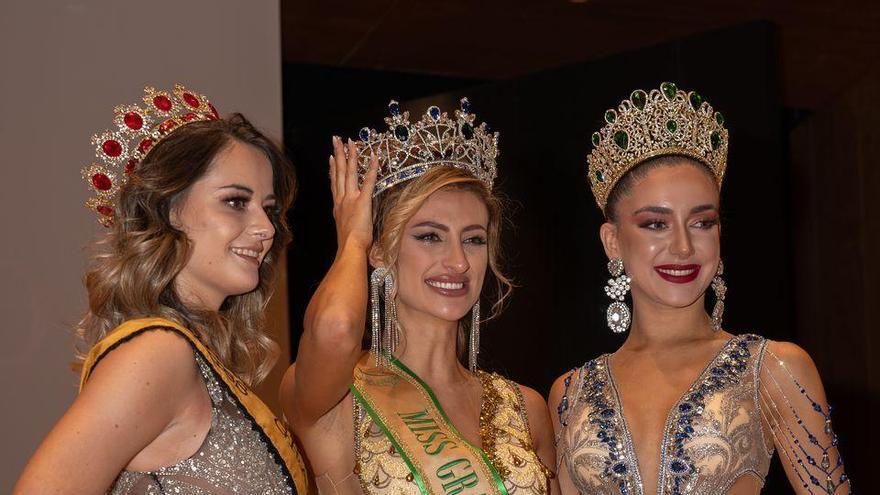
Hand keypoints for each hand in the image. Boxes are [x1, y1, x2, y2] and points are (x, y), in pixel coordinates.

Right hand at [329, 136, 378, 252]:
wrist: (350, 249)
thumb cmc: (349, 247)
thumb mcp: (346, 232)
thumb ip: (348, 224)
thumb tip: (351, 226)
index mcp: (338, 207)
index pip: (334, 184)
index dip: (332, 169)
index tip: (330, 157)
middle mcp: (342, 200)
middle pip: (338, 172)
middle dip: (338, 154)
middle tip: (336, 140)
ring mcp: (351, 199)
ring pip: (349, 172)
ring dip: (350, 155)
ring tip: (350, 141)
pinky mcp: (363, 201)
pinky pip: (368, 181)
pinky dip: (372, 168)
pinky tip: (375, 156)